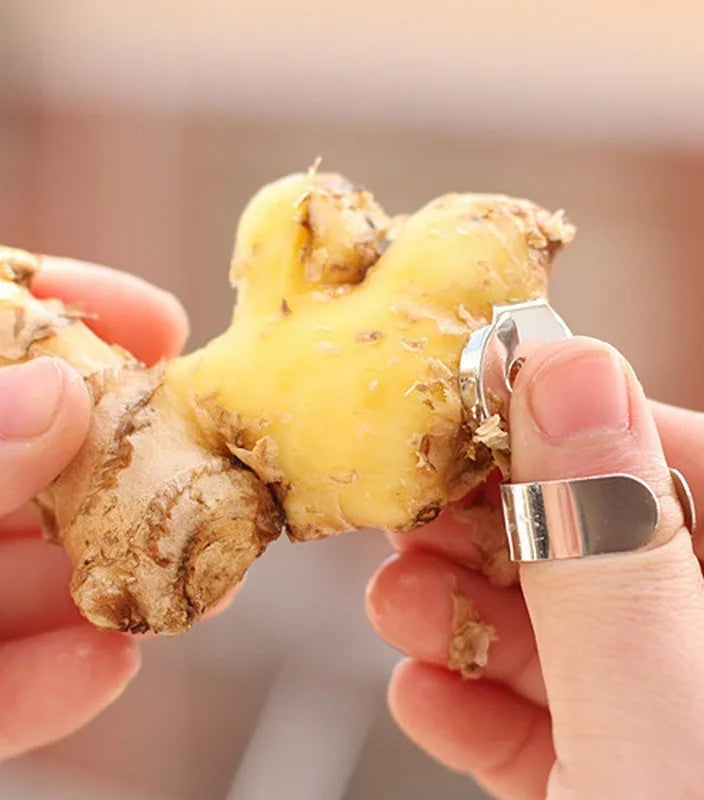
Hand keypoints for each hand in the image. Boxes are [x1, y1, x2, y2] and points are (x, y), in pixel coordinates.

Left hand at [0, 256, 187, 758]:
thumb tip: (56, 394)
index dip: (60, 311)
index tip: (155, 316)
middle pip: (30, 462)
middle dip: (126, 468)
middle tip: (215, 472)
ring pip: (15, 578)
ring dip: (110, 583)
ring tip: (201, 586)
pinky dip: (40, 686)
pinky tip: (103, 668)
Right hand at [367, 336, 703, 798]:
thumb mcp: (665, 709)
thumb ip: (608, 542)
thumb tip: (569, 370)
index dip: (606, 431)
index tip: (495, 407)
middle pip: (636, 559)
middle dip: (513, 537)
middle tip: (420, 510)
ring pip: (588, 648)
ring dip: (475, 622)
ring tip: (400, 600)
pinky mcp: (639, 798)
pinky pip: (567, 736)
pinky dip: (486, 711)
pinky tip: (427, 689)